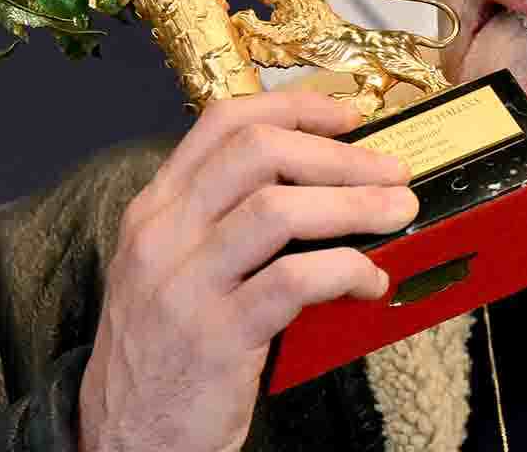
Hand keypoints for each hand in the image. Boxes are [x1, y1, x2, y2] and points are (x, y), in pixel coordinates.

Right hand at [78, 91, 415, 451]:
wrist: (128, 437)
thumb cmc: (167, 349)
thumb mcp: (174, 268)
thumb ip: (226, 221)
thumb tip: (324, 185)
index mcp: (156, 208)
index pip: (223, 122)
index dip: (294, 107)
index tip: (348, 116)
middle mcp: (162, 234)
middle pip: (258, 153)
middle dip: (339, 154)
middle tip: (391, 170)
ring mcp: (185, 284)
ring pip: (280, 209)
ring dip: (354, 204)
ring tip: (398, 212)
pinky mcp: (216, 336)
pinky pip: (295, 280)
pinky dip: (347, 270)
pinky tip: (371, 282)